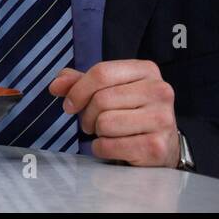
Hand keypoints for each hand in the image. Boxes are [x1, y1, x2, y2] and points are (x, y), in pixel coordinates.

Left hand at [49, 60, 180, 167]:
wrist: (161, 143)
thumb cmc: (130, 111)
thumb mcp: (107, 89)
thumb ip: (79, 82)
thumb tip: (56, 85)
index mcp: (146, 70)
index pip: (101, 72)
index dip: (77, 90)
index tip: (69, 104)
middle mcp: (160, 91)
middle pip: (101, 99)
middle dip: (87, 114)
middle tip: (91, 122)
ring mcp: (162, 119)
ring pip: (105, 123)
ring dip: (96, 132)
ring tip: (106, 132)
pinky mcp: (157, 146)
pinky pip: (109, 146)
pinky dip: (102, 148)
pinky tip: (114, 146)